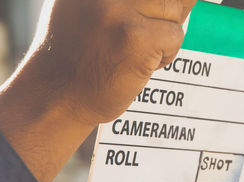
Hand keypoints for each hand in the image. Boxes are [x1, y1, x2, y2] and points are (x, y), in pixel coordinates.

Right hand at [0, 0, 196, 181]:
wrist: (56, 97)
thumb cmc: (76, 59)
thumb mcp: (87, 10)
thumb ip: (122, 1)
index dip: (158, 4)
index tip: (154, 19)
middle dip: (165, 17)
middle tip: (147, 40)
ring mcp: (120, 11)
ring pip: (174, 10)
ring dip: (165, 36)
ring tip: (139, 54)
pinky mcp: (137, 38)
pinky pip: (175, 35)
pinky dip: (167, 54)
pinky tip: (143, 66)